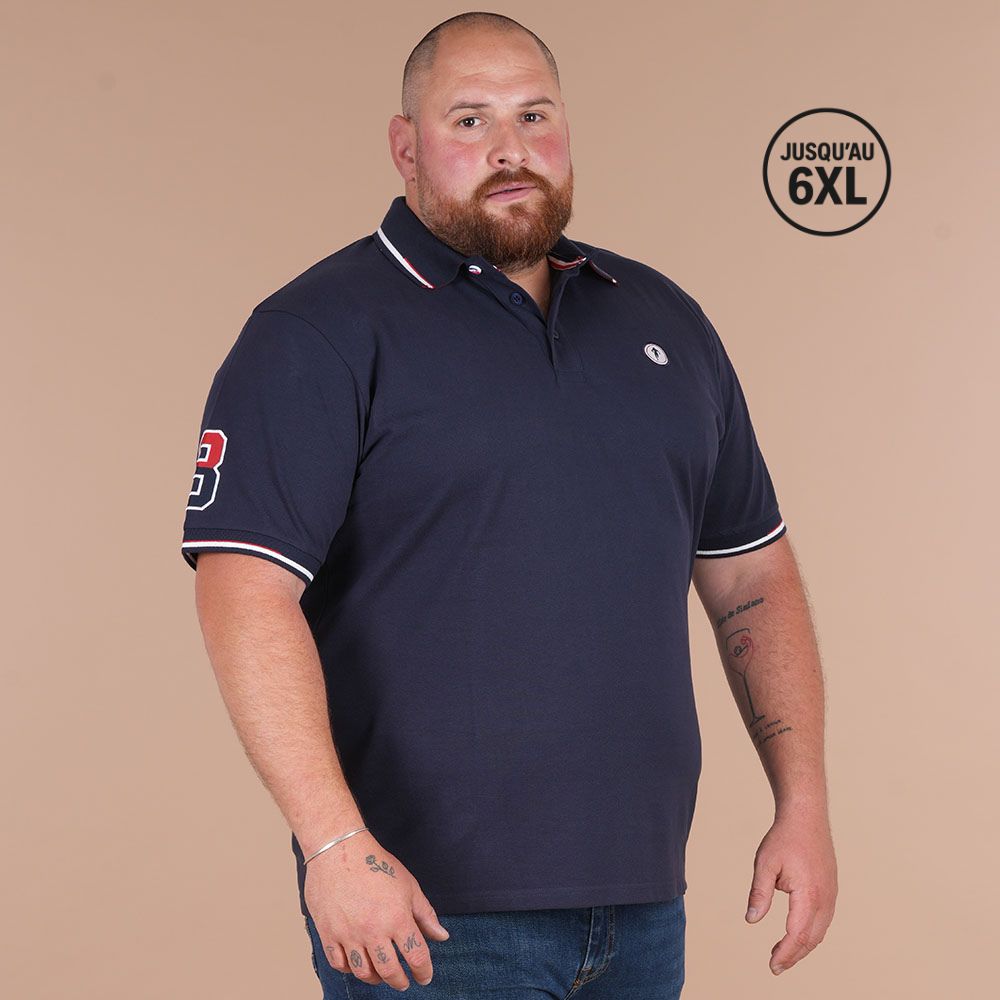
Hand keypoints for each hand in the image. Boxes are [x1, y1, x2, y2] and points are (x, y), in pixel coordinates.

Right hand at [303, 831, 450, 990]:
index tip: (425, 976)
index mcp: (397, 918)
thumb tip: (441, 936)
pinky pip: (339, 964)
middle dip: (400, 981)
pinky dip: (350, 970)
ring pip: (364, 972)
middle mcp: (373, 930)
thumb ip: (425, 915)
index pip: (416, 956)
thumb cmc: (375, 863)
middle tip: (404, 982)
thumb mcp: (409, 885)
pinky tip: (358, 964)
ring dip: (376, 979)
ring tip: (382, 975)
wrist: (338, 849)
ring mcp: (348, 934)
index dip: (424, 971)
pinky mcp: (328, 933)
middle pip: (390, 971)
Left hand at [744, 806, 837, 975]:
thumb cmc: (784, 838)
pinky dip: (811, 933)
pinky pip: (823, 920)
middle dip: (793, 955)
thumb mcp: (764, 864)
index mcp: (809, 895)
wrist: (806, 816)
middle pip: (811, 939)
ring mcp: (831, 894)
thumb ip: (759, 894)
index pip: (797, 935)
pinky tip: (797, 933)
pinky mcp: (831, 889)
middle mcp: (825, 899)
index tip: (772, 966)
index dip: (785, 953)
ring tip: (783, 953)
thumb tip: (752, 920)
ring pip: (820, 932)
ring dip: (803, 946)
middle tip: (775, 965)